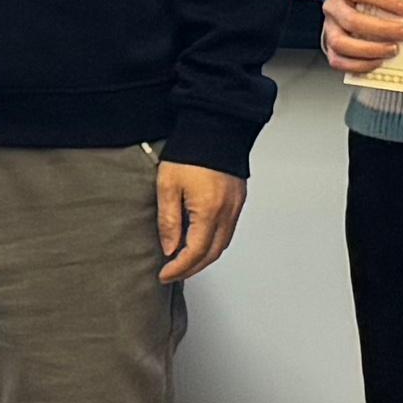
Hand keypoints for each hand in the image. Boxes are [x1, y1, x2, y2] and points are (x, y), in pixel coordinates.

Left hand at [157, 161, 249, 283]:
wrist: (214, 128)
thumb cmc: (190, 153)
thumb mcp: (168, 186)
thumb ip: (168, 221)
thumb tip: (170, 248)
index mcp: (209, 211)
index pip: (195, 252)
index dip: (178, 268)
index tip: (164, 274)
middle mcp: (227, 212)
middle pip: (212, 254)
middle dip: (192, 269)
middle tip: (173, 274)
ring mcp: (236, 206)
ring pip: (223, 244)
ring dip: (204, 258)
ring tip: (185, 262)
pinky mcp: (239, 200)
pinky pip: (229, 231)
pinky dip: (214, 243)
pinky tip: (201, 241)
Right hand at [318, 0, 402, 76]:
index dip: (383, 0)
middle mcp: (332, 6)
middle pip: (352, 20)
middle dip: (382, 29)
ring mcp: (329, 28)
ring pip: (341, 43)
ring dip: (370, 50)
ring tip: (394, 50)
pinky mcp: (330, 46)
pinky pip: (338, 60)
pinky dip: (359, 65)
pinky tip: (379, 61)